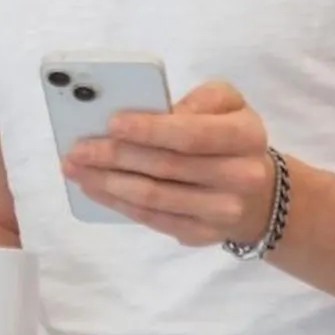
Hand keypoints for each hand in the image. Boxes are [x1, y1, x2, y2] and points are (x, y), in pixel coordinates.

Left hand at [62, 80, 274, 246]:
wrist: (258, 193)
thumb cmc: (229, 136)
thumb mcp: (226, 104)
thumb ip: (197, 100)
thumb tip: (150, 111)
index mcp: (246, 135)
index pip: (193, 134)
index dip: (151, 130)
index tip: (112, 122)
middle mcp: (240, 176)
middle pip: (167, 167)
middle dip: (116, 156)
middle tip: (78, 148)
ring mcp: (220, 211)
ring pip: (154, 198)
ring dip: (108, 183)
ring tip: (76, 168)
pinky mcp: (199, 233)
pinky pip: (151, 219)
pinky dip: (117, 203)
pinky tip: (94, 187)